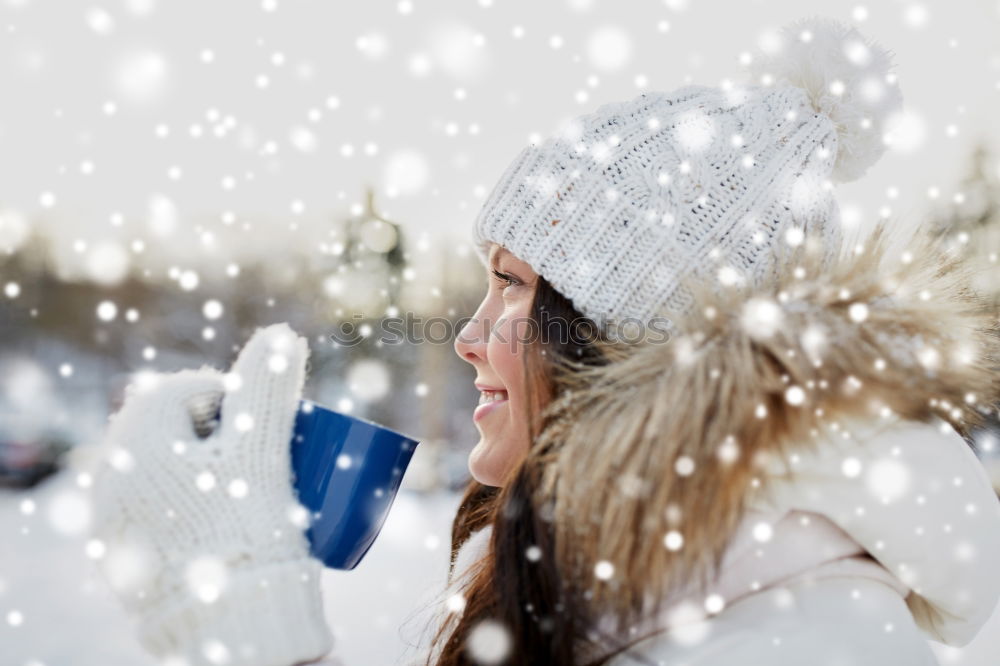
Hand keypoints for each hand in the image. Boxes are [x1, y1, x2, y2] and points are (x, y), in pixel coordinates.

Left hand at [90, 323, 333, 665]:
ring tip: (248, 487)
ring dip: (203, 465)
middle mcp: (110, 474)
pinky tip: (216, 517)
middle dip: (218, 431)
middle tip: (264, 454)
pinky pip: (153, 507)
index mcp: (134, 438)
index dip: (229, 396)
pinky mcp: (122, 554)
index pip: (183, 391)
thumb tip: (281, 332)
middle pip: (171, 429)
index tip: (264, 421)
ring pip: (161, 468)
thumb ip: (267, 386)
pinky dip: (186, 500)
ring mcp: (111, 518)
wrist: (227, 623)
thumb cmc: (246, 527)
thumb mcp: (262, 449)